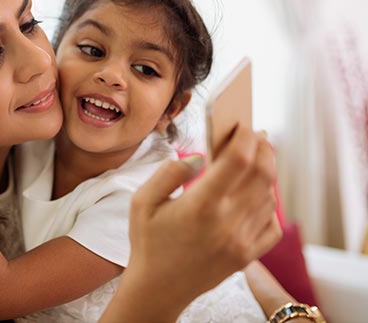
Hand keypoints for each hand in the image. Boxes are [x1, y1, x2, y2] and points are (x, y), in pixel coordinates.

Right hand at [112, 127, 280, 321]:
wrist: (158, 288)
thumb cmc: (148, 242)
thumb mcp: (142, 202)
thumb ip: (168, 173)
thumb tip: (200, 157)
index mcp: (201, 205)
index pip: (238, 160)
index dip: (246, 137)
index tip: (244, 127)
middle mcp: (227, 222)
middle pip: (263, 174)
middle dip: (264, 148)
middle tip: (258, 136)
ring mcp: (241, 241)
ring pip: (270, 197)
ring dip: (266, 174)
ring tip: (256, 161)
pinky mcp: (247, 256)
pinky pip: (272, 225)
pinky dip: (270, 205)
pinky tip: (256, 196)